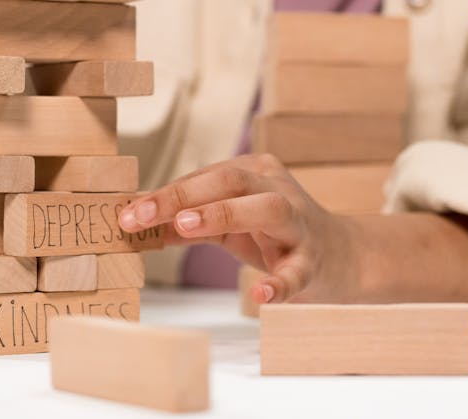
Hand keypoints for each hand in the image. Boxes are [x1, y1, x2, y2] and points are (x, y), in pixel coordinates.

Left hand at [118, 154, 359, 304]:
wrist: (342, 257)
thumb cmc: (274, 234)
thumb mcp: (228, 223)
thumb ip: (185, 224)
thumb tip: (135, 226)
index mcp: (253, 173)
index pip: (202, 178)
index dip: (162, 195)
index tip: (125, 213)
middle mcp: (277, 189)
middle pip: (229, 182)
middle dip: (182, 196)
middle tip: (141, 214)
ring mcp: (298, 224)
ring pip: (266, 208)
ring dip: (223, 213)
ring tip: (186, 226)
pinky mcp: (313, 261)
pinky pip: (296, 271)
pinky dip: (279, 283)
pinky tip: (261, 295)